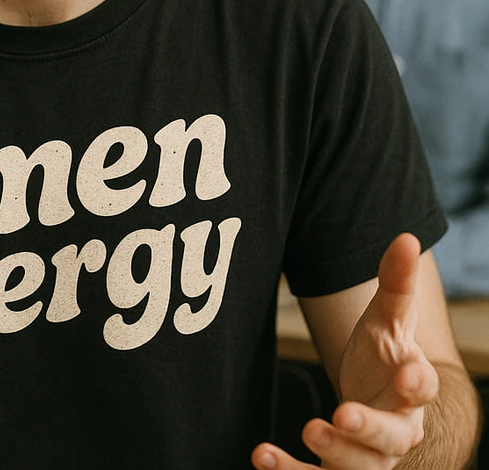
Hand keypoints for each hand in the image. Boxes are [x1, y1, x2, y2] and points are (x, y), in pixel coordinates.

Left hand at [251, 233, 438, 468]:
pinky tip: (261, 455)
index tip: (405, 370)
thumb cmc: (382, 358)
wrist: (372, 400)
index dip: (416, 381)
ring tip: (308, 429)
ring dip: (335, 453)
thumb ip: (396, 282)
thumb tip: (404, 235)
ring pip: (359, 467)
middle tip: (342, 413)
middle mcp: (396, 429)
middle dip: (369, 428)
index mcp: (410, 389)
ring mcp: (367, 455)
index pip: (422, 388)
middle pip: (393, 438)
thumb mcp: (386, 318)